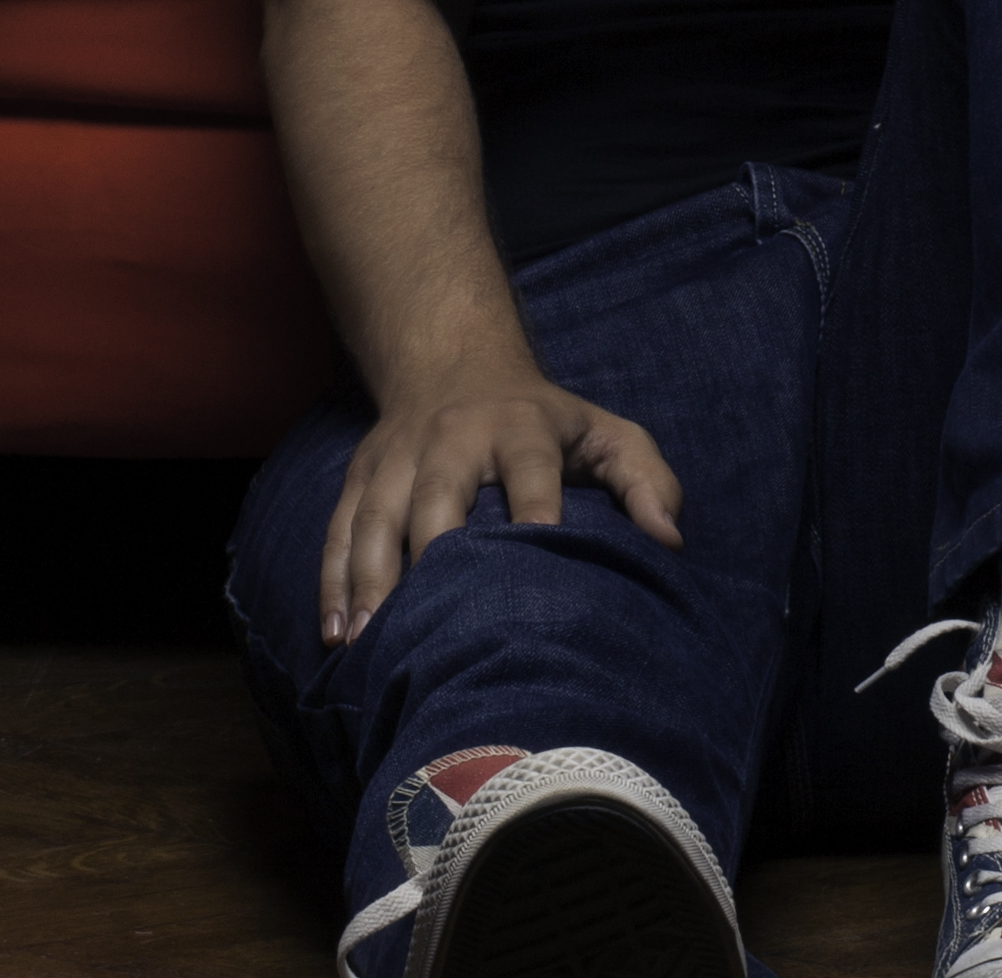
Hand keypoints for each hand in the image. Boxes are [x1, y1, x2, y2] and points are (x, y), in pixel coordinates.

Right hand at [319, 369, 682, 643]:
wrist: (454, 361)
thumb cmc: (547, 420)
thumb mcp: (607, 434)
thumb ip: (647, 481)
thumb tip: (668, 541)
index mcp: (522, 428)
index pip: (530, 469)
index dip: (534, 507)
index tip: (537, 555)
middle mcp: (454, 438)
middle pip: (437, 493)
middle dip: (430, 550)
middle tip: (428, 619)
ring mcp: (400, 457)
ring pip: (378, 515)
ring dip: (369, 577)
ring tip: (366, 640)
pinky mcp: (364, 474)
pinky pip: (340, 528)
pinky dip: (333, 580)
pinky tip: (336, 634)